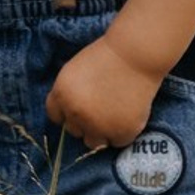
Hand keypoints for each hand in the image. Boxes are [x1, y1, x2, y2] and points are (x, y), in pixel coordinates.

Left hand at [45, 34, 163, 150]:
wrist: (138, 52)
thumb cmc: (109, 54)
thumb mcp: (77, 69)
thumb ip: (70, 93)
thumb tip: (70, 113)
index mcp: (62, 94)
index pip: (56, 116)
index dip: (68, 111)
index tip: (80, 107)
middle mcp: (76, 113)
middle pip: (74, 130)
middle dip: (85, 121)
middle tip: (102, 106)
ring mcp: (98, 126)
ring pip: (93, 142)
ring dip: (102, 132)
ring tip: (115, 114)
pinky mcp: (121, 132)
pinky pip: (118, 141)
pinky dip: (124, 131)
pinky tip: (129, 114)